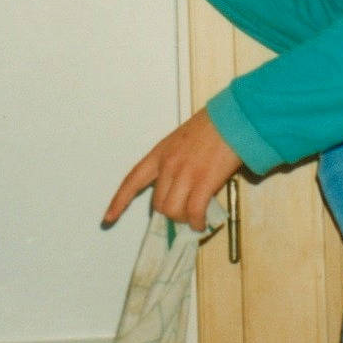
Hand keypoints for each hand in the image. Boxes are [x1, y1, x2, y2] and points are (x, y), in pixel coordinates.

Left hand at [103, 107, 242, 232]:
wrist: (234, 118)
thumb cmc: (214, 125)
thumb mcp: (184, 140)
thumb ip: (177, 162)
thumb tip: (182, 188)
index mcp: (160, 153)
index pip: (133, 180)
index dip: (119, 202)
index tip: (108, 218)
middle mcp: (168, 165)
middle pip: (158, 204)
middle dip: (170, 214)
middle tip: (183, 214)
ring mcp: (185, 174)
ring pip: (173, 211)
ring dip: (183, 220)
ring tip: (194, 219)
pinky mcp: (204, 182)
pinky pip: (193, 212)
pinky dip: (196, 222)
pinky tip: (201, 223)